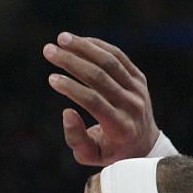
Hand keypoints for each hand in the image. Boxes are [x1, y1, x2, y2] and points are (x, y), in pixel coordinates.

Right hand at [43, 32, 159, 165]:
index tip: (51, 78)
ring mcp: (138, 90)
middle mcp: (132, 106)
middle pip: (100, 77)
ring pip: (110, 62)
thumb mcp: (90, 155)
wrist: (144, 144)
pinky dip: (98, 46)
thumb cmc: (109, 150)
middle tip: (48, 50)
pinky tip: (78, 41)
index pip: (94, 102)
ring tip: (60, 38)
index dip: (71, 88)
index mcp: (120, 127)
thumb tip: (67, 112)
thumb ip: (75, 138)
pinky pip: (119, 57)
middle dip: (71, 61)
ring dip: (83, 47)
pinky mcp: (139, 78)